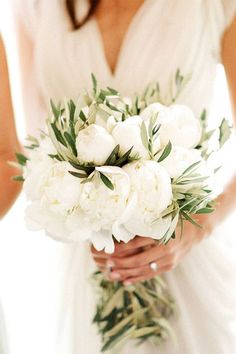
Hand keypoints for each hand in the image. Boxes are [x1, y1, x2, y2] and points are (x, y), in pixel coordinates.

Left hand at [91, 215, 211, 284]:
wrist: (195, 230)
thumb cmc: (174, 221)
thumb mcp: (160, 219)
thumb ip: (144, 224)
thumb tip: (122, 226)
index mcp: (161, 235)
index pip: (136, 244)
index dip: (121, 248)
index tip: (109, 250)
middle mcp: (165, 250)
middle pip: (138, 260)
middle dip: (121, 263)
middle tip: (107, 264)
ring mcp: (168, 260)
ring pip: (143, 270)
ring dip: (126, 273)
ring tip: (111, 274)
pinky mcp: (169, 266)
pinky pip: (150, 274)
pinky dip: (137, 278)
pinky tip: (125, 281)